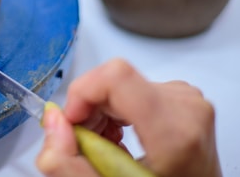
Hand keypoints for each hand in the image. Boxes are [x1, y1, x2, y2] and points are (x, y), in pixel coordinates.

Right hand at [36, 59, 221, 176]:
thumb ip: (69, 162)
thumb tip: (53, 121)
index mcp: (174, 133)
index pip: (115, 77)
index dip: (81, 93)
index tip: (72, 121)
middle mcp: (186, 108)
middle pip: (113, 80)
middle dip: (88, 110)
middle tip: (88, 145)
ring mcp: (187, 99)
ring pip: (119, 82)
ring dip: (100, 112)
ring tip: (106, 147)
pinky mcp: (182, 96)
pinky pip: (133, 87)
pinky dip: (115, 111)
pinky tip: (120, 138)